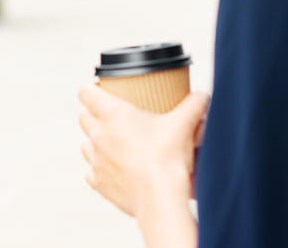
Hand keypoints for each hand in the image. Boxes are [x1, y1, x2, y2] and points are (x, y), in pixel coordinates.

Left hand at [78, 84, 208, 216]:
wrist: (160, 198)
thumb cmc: (168, 158)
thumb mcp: (184, 123)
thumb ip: (194, 104)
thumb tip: (203, 95)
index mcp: (113, 114)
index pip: (86, 92)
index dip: (91, 89)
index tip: (100, 91)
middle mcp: (99, 135)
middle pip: (83, 118)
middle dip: (94, 116)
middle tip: (113, 119)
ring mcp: (96, 160)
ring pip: (85, 145)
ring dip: (96, 143)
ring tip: (114, 145)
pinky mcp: (98, 182)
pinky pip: (92, 173)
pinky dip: (100, 170)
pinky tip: (115, 170)